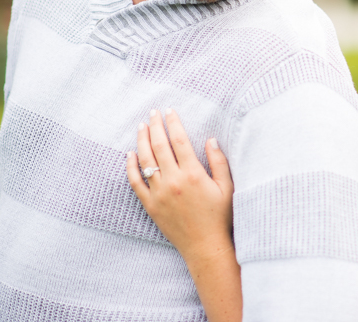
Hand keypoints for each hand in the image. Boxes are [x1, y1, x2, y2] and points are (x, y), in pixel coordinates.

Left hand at [126, 108, 234, 264]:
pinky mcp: (150, 205)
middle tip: (153, 113)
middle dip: (155, 126)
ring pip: (145, 161)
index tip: (170, 111)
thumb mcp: (227, 187)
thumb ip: (219, 162)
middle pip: (159, 146)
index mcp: (193, 174)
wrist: (205, 246)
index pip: (179, 141)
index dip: (173, 123)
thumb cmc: (220, 216)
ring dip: (142, 141)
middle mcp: (173, 181)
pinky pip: (136, 182)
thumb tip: (210, 139)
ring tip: (142, 127)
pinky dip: (131, 167)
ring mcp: (159, 193)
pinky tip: (130, 154)